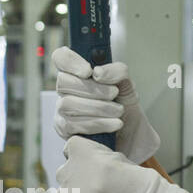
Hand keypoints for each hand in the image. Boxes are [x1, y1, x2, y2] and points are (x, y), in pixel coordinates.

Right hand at [51, 47, 160, 164]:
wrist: (132, 134)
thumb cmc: (124, 105)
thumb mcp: (127, 84)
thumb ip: (117, 71)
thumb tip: (98, 73)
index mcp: (77, 72)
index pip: (61, 57)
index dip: (70, 61)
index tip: (89, 71)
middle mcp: (65, 89)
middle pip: (63, 82)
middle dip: (92, 89)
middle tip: (114, 94)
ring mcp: (61, 110)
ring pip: (67, 104)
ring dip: (98, 107)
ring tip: (118, 111)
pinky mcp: (64, 129)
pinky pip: (72, 124)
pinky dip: (98, 123)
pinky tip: (114, 123)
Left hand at [57, 136, 185, 192]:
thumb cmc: (135, 180)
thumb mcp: (118, 158)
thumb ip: (101, 159)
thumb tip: (99, 167)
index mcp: (78, 149)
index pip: (71, 148)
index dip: (82, 157)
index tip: (92, 164)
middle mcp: (66, 169)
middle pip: (65, 172)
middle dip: (77, 178)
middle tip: (95, 187)